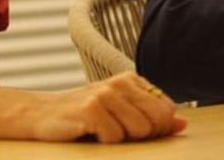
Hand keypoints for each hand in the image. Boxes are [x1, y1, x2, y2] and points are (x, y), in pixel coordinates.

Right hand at [0, 72, 186, 143]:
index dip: (155, 129)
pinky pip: (115, 138)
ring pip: (138, 131)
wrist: (41, 115)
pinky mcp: (91, 108)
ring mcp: (106, 94)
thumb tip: (182, 124)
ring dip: (121, 140)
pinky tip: (88, 132)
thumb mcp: (120, 113)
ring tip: (101, 131)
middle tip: (116, 132)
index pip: (166, 110)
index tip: (132, 130)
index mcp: (131, 80)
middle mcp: (120, 82)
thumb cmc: (84, 116)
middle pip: (157, 121)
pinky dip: (104, 143)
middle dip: (142, 135)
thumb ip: (152, 116)